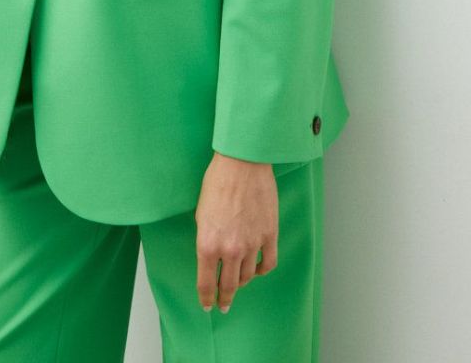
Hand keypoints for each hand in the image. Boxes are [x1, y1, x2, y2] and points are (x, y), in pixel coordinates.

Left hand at [194, 151, 278, 312]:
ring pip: (247, 276)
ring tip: (238, 283)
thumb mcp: (201, 213)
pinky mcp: (269, 235)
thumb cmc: (217, 182)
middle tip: (224, 305)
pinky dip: (261, 271)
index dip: (206, 298)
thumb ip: (206, 238)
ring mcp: (251, 244)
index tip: (207, 305)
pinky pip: (267, 263)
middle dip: (224, 298)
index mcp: (207, 244)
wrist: (242, 164)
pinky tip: (256, 270)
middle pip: (228, 286)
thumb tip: (211, 254)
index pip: (206, 283)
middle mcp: (229, 250)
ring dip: (241, 282)